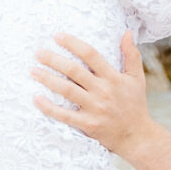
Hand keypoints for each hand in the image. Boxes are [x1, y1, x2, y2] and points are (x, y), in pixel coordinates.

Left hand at [33, 31, 149, 151]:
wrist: (137, 136)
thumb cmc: (135, 104)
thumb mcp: (137, 78)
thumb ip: (132, 55)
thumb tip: (127, 33)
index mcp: (113, 77)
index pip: (91, 55)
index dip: (73, 44)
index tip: (57, 36)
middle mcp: (103, 91)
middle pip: (74, 71)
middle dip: (54, 60)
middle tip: (38, 53)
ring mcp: (94, 108)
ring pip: (67, 90)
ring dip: (47, 79)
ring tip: (33, 70)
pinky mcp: (88, 124)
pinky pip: (64, 115)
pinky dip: (49, 107)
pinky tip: (36, 98)